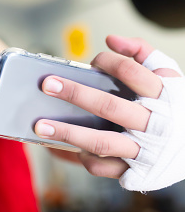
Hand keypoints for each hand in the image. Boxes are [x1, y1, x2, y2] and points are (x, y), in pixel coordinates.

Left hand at [34, 35, 180, 178]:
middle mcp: (155, 124)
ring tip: (40, 125)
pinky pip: (104, 167)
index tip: (91, 61)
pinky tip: (68, 148)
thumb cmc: (175, 108)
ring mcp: (145, 150)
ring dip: (68, 133)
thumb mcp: (168, 77)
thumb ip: (143, 53)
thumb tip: (111, 40)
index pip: (131, 72)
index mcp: (165, 96)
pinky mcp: (137, 172)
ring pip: (101, 142)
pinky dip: (84, 158)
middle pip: (110, 106)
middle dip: (75, 94)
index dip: (108, 62)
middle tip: (47, 85)